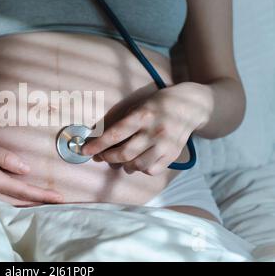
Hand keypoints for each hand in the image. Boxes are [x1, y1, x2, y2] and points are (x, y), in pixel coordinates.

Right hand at [0, 134, 63, 205]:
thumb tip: (26, 170)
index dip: (42, 195)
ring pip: (14, 206)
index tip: (58, 197)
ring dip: (32, 206)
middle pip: (21, 202)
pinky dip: (19, 205)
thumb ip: (6, 158)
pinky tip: (27, 203)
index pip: (23, 190)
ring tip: (48, 204)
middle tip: (60, 203)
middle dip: (41, 203)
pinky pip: (5, 204)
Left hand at [82, 83, 210, 175]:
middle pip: (124, 153)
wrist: (191, 106)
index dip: (98, 145)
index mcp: (143, 116)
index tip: (84, 150)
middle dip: (107, 157)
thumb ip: (122, 122)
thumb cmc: (158, 104)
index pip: (115, 134)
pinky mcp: (173, 155)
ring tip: (119, 160)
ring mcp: (165, 145)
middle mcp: (154, 131)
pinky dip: (141, 169)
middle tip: (100, 156)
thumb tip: (102, 141)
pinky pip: (152, 170)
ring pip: (137, 165)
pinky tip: (138, 162)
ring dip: (123, 165)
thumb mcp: (138, 106)